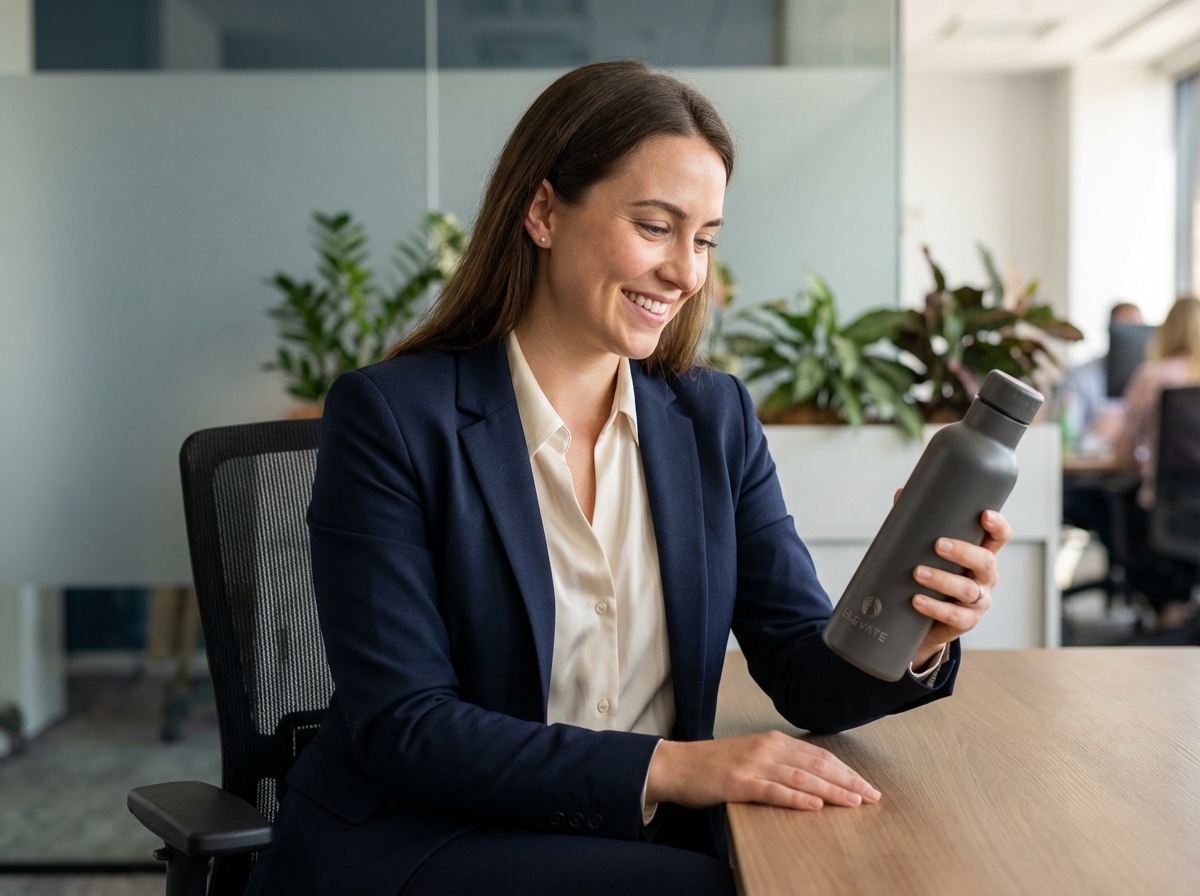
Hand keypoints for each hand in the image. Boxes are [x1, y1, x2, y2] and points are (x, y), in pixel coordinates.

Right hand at [645, 732, 880, 811]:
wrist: (677, 765)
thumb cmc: (715, 765)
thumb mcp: (752, 755)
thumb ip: (780, 762)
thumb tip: (814, 778)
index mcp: (773, 740)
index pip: (820, 756)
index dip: (846, 771)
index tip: (867, 786)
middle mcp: (767, 748)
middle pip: (817, 765)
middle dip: (849, 781)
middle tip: (873, 796)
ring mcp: (753, 765)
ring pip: (801, 778)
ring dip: (832, 791)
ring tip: (854, 802)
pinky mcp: (738, 783)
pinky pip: (773, 791)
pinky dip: (797, 798)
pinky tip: (815, 806)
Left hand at [908, 505, 1011, 667]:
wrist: (925, 620)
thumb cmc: (931, 576)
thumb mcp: (928, 552)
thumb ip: (918, 525)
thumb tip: (901, 493)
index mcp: (980, 554)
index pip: (998, 537)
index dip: (997, 526)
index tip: (984, 515)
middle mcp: (984, 577)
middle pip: (985, 561)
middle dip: (963, 552)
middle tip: (938, 545)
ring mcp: (978, 601)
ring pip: (968, 590)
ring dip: (942, 580)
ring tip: (918, 573)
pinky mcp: (967, 621)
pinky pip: (955, 615)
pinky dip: (934, 607)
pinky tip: (917, 600)